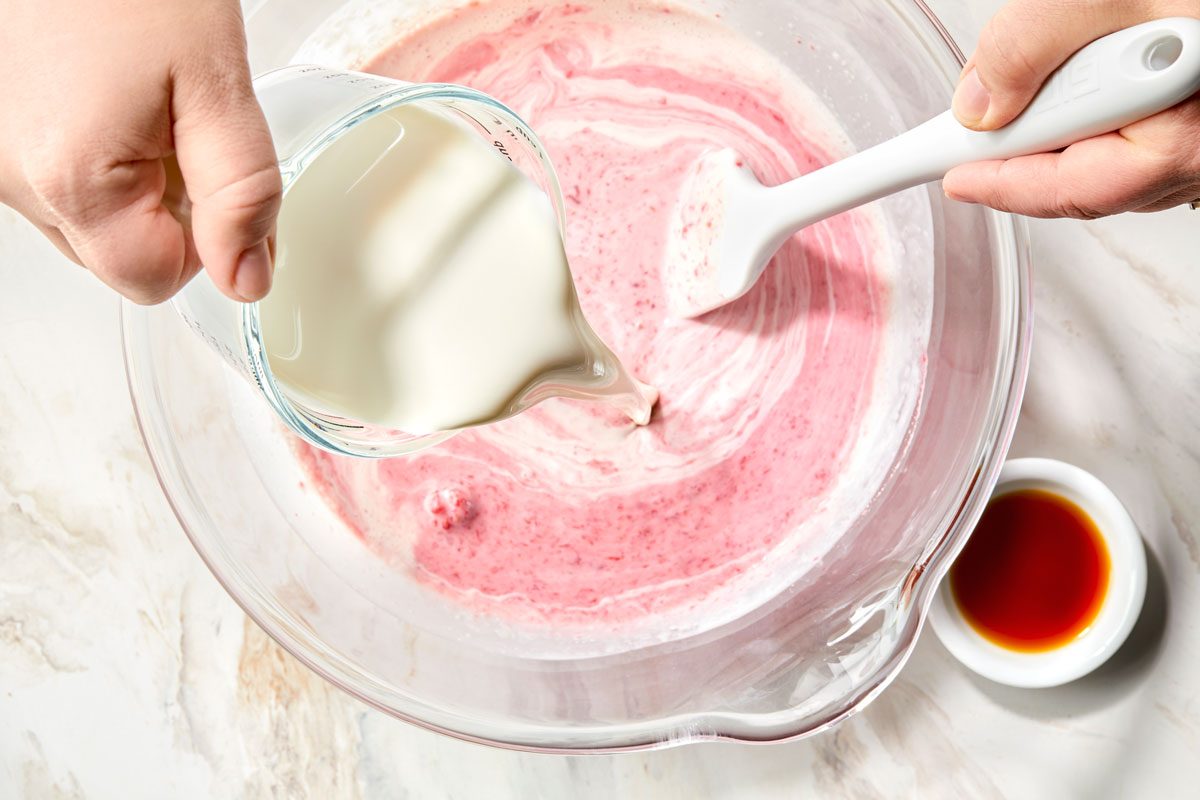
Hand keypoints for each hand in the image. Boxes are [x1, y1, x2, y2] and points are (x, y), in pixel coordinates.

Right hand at [0, 0, 281, 303]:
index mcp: (68, 178)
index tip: (217, 181)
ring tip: (135, 97)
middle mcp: (7, 177)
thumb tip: (247, 278)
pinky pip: (50, 177)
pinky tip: (101, 92)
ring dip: (126, 181)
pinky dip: (89, 152)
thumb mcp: (218, 85)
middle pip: (113, 255)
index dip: (204, 244)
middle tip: (178, 123)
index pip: (152, 280)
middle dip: (164, 210)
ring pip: (83, 219)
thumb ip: (241, 194)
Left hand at [943, 0, 1199, 218]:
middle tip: (988, 116)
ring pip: (1121, 155)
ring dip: (1075, 121)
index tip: (954, 177)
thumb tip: (979, 103)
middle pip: (1092, 176)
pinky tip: (1105, 63)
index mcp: (1187, 136)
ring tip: (1070, 61)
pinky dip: (1112, 107)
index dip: (1000, 183)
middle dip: (1035, 145)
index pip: (1070, 188)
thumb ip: (1028, 45)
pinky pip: (1152, 130)